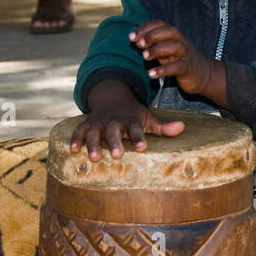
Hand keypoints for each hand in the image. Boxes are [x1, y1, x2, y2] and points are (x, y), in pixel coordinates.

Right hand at [69, 80, 184, 159]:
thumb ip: (163, 126)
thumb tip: (182, 128)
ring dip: (92, 144)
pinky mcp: (87, 124)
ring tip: (94, 158)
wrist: (113, 97)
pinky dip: (75, 139)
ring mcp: (99, 122)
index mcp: (130, 120)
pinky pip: (78, 130)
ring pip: (94, 132)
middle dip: (114, 143)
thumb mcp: (149, 118)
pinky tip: (73, 151)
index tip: (143, 147)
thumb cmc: (133, 114)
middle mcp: (114, 121)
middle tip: (116, 155)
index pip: (136, 128)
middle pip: (113, 131)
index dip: (139, 137)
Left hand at [131, 20, 219, 97]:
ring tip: (144, 57)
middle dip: (152, 35)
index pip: (160, 24)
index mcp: (174, 35)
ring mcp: (186, 54)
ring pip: (174, 47)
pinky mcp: (188, 68)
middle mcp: (181, 42)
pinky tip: (151, 74)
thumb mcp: (166, 50)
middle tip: (139, 45)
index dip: (145, 28)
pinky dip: (163, 70)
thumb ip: (153, 44)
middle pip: (169, 31)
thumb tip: (135, 40)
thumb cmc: (179, 60)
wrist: (204, 75)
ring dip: (157, 50)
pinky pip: (177, 67)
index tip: (131, 37)